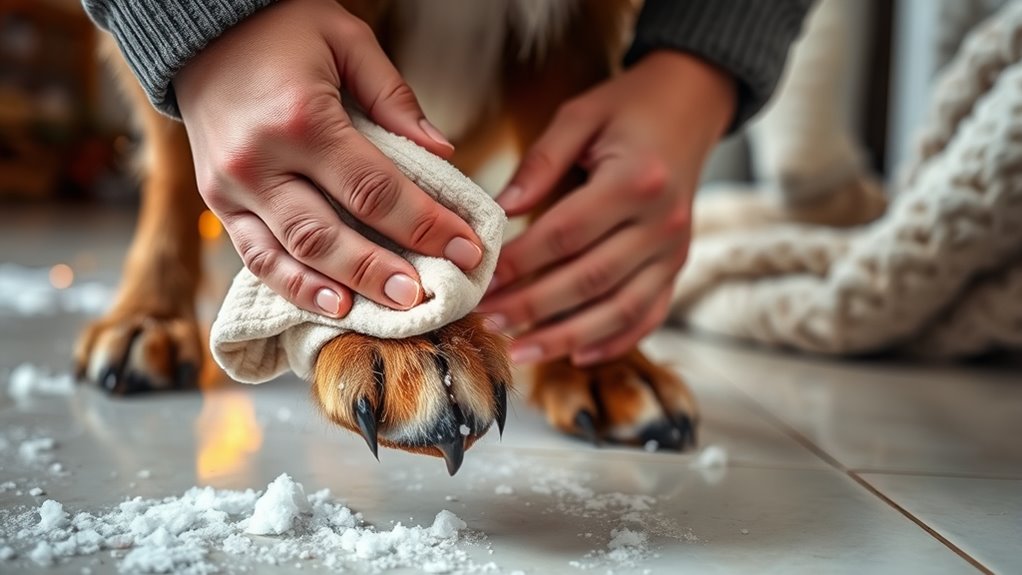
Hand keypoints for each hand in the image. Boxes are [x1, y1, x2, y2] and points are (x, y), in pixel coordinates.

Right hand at [174, 0, 483, 317]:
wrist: (199, 32)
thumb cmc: (283, 31)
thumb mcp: (347, 39)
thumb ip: (394, 97)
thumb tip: (444, 152)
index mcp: (300, 119)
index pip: (375, 189)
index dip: (425, 225)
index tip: (468, 248)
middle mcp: (259, 161)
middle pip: (329, 234)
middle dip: (383, 272)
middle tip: (427, 297)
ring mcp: (230, 188)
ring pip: (289, 256)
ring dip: (341, 290)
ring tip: (386, 312)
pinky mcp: (216, 203)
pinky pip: (256, 257)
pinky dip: (294, 286)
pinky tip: (332, 306)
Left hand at [477, 51, 735, 365]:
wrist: (691, 105)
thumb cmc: (628, 109)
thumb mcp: (580, 116)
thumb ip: (540, 162)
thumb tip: (499, 210)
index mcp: (636, 181)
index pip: (566, 234)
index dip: (521, 261)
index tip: (481, 277)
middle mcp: (662, 223)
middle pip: (589, 279)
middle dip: (533, 307)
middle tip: (488, 319)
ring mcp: (675, 251)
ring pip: (618, 309)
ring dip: (566, 337)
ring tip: (520, 351)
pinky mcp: (678, 267)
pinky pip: (648, 315)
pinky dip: (614, 341)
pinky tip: (577, 356)